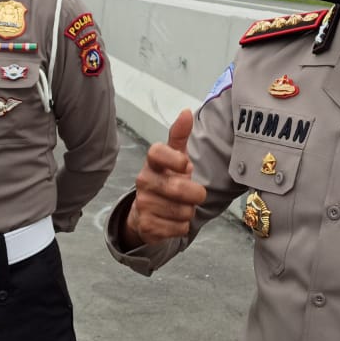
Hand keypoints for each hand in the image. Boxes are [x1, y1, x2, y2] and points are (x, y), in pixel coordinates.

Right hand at [122, 109, 206, 247]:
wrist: (146, 211)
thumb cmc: (166, 179)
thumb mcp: (175, 157)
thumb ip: (179, 136)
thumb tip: (186, 112)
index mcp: (152, 162)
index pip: (156, 152)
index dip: (174, 159)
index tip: (187, 165)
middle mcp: (143, 181)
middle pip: (178, 188)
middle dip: (196, 194)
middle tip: (196, 194)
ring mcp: (143, 204)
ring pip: (182, 211)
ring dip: (189, 212)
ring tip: (182, 207)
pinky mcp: (146, 226)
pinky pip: (178, 228)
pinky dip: (182, 227)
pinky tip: (174, 221)